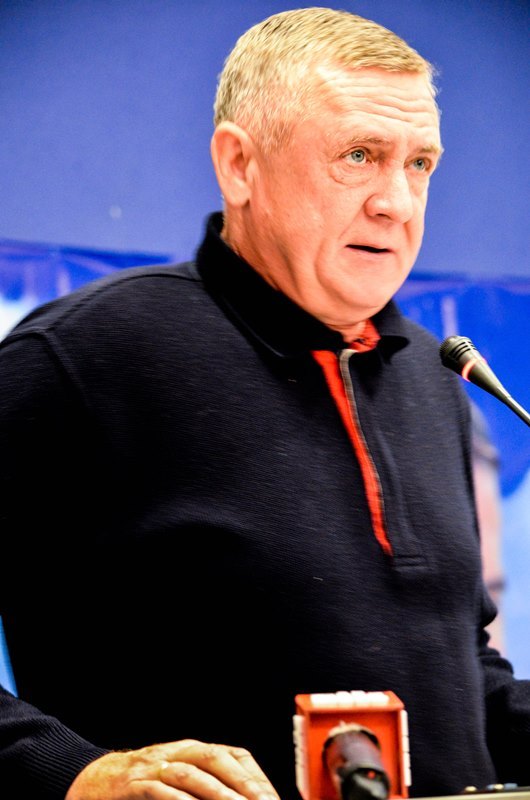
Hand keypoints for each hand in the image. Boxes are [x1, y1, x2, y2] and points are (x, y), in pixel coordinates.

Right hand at [65, 739, 280, 799]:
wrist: (95, 780)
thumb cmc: (146, 783)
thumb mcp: (179, 776)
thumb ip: (208, 784)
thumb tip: (246, 796)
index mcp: (194, 749)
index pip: (233, 754)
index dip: (254, 775)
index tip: (272, 798)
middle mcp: (177, 751)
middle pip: (215, 759)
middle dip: (242, 782)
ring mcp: (155, 766)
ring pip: (191, 774)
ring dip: (216, 793)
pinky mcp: (134, 785)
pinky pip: (159, 791)